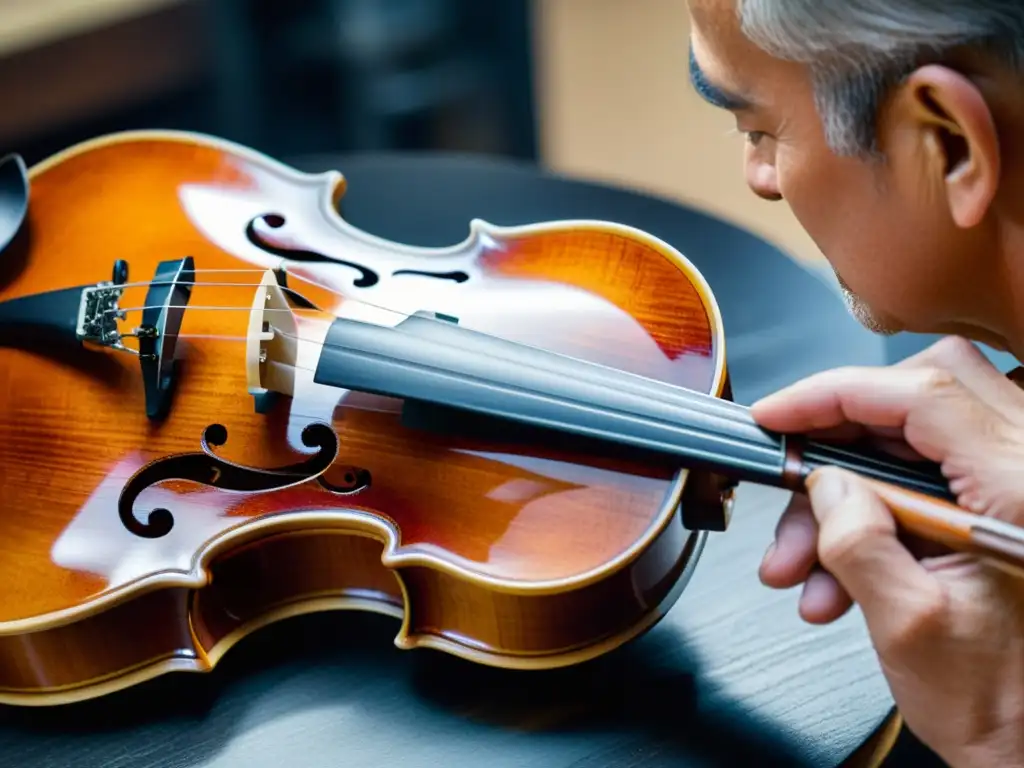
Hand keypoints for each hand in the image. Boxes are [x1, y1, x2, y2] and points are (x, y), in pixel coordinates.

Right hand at [750, 337, 1023, 767]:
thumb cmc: (1002, 704)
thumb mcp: (908, 627)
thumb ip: (857, 543)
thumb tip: (824, 483)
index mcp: (1021, 492)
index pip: (920, 394)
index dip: (833, 394)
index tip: (777, 417)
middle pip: (922, 393)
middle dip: (840, 434)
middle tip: (793, 475)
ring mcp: (1018, 485)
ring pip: (916, 434)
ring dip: (846, 487)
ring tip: (803, 562)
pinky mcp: (1000, 502)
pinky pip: (925, 471)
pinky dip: (869, 508)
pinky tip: (836, 572)